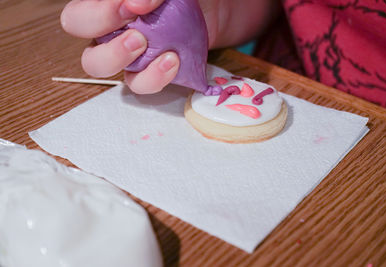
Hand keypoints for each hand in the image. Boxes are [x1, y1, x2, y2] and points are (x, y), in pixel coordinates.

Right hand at [61, 0, 276, 93]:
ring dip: (117, 58)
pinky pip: (138, 83)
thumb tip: (137, 2)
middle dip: (98, 25)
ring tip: (145, 45)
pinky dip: (152, 77)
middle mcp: (108, 24)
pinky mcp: (147, 72)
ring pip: (97, 64)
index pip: (81, 10)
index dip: (101, 11)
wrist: (212, 9)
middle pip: (77, 28)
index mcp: (106, 2)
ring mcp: (125, 51)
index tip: (135, 5)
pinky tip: (172, 61)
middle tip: (135, 33)